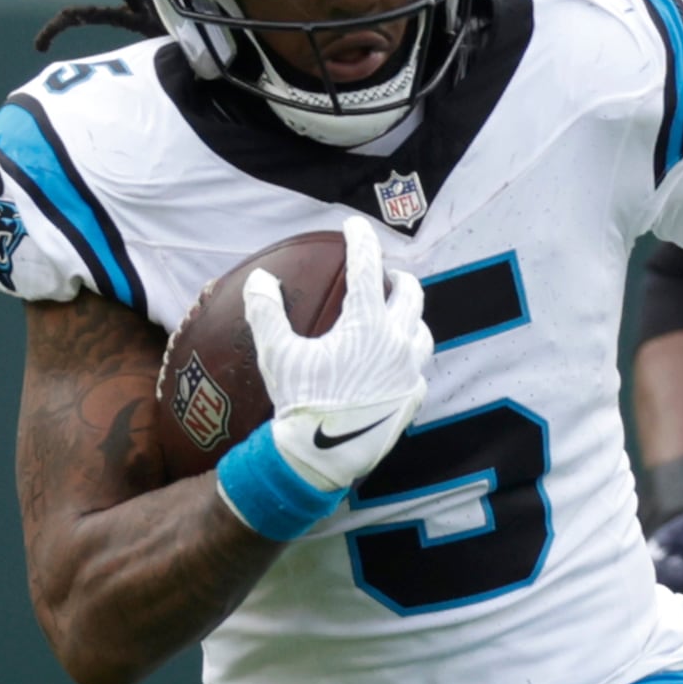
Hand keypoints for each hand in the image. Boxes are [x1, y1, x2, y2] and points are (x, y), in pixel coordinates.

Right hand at [246, 217, 432, 493]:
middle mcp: (396, 342)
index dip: (361, 239)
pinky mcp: (412, 399)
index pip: (367, 266)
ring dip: (409, 316)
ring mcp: (409, 372)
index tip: (354, 226)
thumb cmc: (299, 403)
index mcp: (366, 324)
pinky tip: (393, 363)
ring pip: (421, 330)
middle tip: (382, 275)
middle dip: (397, 277)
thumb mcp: (276, 354)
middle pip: (410, 293)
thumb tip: (260, 279)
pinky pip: (417, 369)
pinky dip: (407, 356)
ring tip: (393, 316)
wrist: (323, 458)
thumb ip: (266, 311)